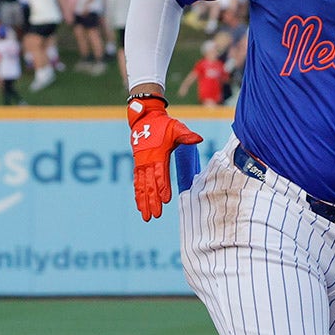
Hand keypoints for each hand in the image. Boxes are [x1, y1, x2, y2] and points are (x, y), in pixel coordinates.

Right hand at [128, 96, 202, 220]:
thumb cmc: (163, 124)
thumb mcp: (176, 127)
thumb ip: (186, 135)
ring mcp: (141, 164)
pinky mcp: (138, 165)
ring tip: (146, 216)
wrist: (145, 118)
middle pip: (149, 185)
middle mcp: (147, 161)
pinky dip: (138, 194)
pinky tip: (139, 206)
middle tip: (155, 215)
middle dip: (152, 200)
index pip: (160, 173)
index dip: (162, 187)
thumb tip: (198, 139)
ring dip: (144, 202)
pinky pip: (137, 182)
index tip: (165, 200)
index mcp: (157, 154)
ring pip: (142, 187)